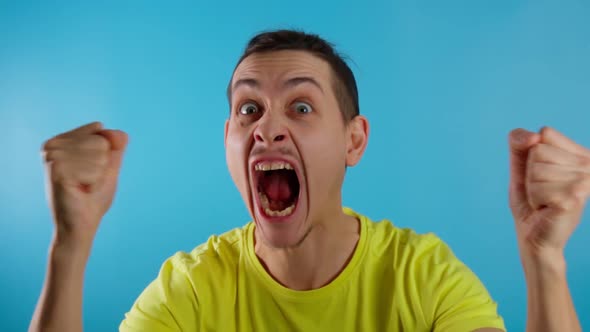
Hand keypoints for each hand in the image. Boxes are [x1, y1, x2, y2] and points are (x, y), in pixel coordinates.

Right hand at [41, 122, 127, 246]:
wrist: (81, 224)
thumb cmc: (94, 196)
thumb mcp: (109, 166)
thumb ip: (115, 146)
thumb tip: (120, 134)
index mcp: (62, 140)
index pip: (100, 130)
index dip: (105, 154)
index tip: (91, 170)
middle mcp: (53, 145)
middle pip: (101, 141)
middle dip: (102, 165)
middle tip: (87, 181)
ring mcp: (52, 156)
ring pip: (100, 153)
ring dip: (98, 175)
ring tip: (83, 186)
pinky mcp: (56, 170)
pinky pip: (94, 169)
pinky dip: (93, 183)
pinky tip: (79, 191)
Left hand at [508, 126, 589, 265]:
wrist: (535, 236)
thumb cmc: (530, 201)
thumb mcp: (520, 166)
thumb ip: (519, 143)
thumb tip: (535, 137)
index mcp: (580, 153)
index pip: (545, 133)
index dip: (531, 155)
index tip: (540, 174)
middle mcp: (588, 164)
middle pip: (538, 151)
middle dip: (530, 173)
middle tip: (541, 190)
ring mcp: (584, 180)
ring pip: (537, 169)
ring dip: (533, 188)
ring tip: (544, 200)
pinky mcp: (575, 197)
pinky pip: (538, 187)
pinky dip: (535, 199)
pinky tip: (547, 208)